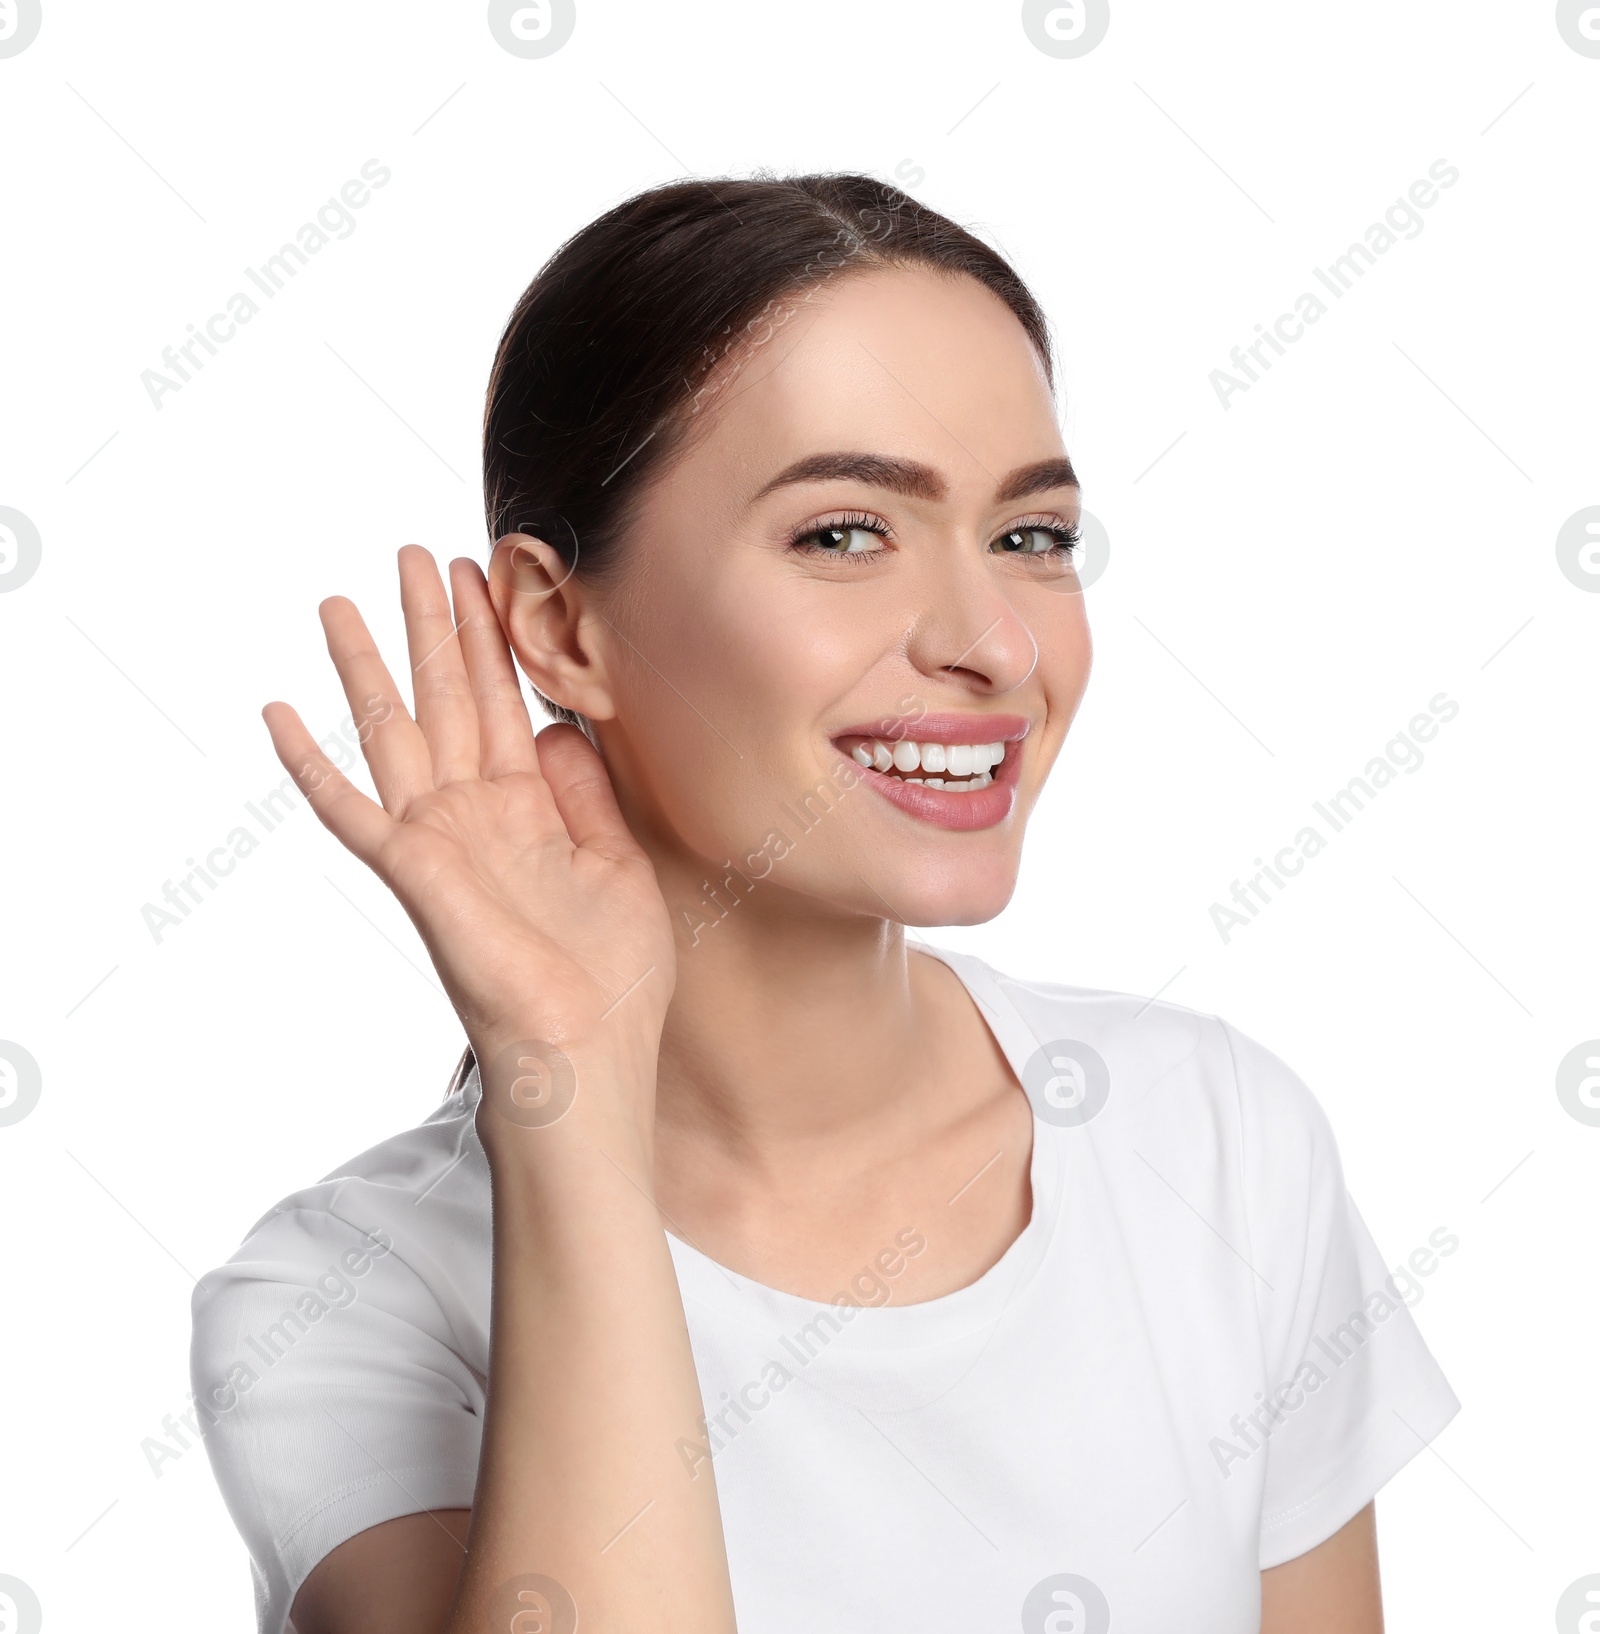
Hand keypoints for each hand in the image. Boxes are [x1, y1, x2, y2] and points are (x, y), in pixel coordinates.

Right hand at [262, 545, 673, 1150]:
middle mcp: (476, 815)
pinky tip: (280, 713)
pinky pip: (350, 809)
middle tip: (413, 554)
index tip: (480, 578)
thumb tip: (559, 729)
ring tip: (339, 601)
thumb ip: (586, 794)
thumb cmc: (613, 978)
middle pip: (446, 700)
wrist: (589, 1054)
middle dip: (432, 627)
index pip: (501, 706)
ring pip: (394, 732)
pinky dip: (313, 764)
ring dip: (368, 667)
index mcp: (529, 811)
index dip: (490, 643)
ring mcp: (439, 840)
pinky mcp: (413, 871)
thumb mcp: (618, 864)